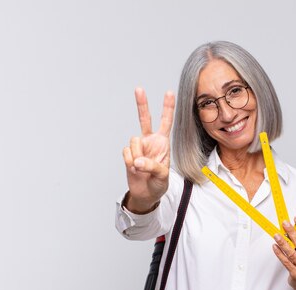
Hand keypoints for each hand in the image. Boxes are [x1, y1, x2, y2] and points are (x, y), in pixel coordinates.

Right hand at [122, 88, 174, 212]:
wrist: (145, 194)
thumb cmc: (159, 184)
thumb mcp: (162, 177)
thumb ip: (152, 166)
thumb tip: (137, 161)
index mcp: (163, 143)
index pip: (166, 122)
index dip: (167, 108)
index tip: (169, 92)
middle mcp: (150, 142)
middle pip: (145, 119)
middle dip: (142, 104)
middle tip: (139, 89)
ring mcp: (138, 147)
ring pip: (134, 142)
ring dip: (138, 156)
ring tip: (142, 167)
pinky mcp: (128, 154)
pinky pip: (126, 153)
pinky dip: (130, 162)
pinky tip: (135, 169)